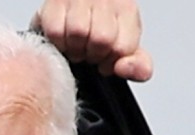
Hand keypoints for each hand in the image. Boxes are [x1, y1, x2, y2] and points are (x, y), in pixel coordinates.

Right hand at [31, 0, 152, 81]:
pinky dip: (57, 42)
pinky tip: (63, 39)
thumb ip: (138, 66)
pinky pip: (56, 31)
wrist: (76, 9)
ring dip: (74, 49)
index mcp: (127, 10)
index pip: (123, 47)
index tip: (104, 60)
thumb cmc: (101, 30)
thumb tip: (124, 68)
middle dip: (91, 55)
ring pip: (78, 32)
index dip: (110, 62)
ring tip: (75, 45)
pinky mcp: (57, 1)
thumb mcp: (127, 47)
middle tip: (88, 51)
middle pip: (101, 40)